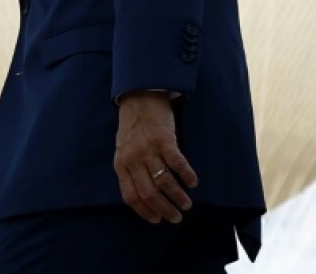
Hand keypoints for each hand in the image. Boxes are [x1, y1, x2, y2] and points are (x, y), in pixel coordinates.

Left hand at [114, 90, 197, 223]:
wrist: (139, 96)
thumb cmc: (132, 125)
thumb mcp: (123, 149)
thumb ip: (129, 169)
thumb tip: (141, 194)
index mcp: (121, 164)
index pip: (131, 197)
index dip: (145, 212)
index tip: (157, 220)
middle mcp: (133, 159)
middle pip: (149, 194)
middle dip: (164, 210)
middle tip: (176, 218)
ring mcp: (149, 150)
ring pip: (164, 183)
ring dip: (178, 197)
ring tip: (187, 204)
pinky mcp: (164, 140)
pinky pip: (177, 164)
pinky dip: (187, 175)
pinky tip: (193, 182)